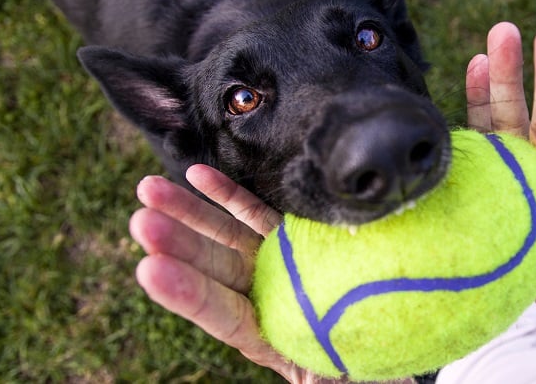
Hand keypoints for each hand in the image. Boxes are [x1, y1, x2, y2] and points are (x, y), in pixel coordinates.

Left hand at [131, 167, 409, 382]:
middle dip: (177, 244)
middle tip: (140, 222)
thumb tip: (320, 382)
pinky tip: (196, 173)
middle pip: (214, 268)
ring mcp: (274, 262)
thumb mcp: (339, 378)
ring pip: (224, 234)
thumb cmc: (367, 363)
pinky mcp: (292, 235)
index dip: (187, 293)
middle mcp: (264, 296)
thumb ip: (321, 379)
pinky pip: (254, 212)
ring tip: (147, 188)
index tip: (149, 269)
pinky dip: (226, 193)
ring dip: (187, 211)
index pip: (222, 314)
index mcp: (270, 335)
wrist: (395, 324)